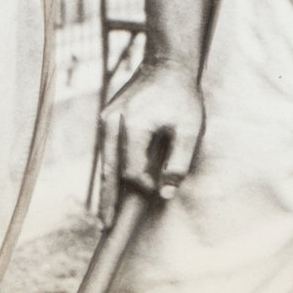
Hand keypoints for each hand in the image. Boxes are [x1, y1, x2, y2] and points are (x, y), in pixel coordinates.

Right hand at [99, 61, 203, 204]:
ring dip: (105, 189)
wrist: (166, 65)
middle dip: (108, 201)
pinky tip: (110, 188)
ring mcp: (106, 121)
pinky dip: (108, 171)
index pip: (132, 170)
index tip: (158, 191)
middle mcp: (111, 123)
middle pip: (108, 171)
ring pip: (103, 163)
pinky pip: (106, 151)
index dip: (145, 186)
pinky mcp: (106, 119)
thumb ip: (178, 162)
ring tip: (104, 215)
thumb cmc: (181, 96)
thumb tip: (165, 193)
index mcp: (132, 126)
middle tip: (106, 228)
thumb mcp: (189, 129)